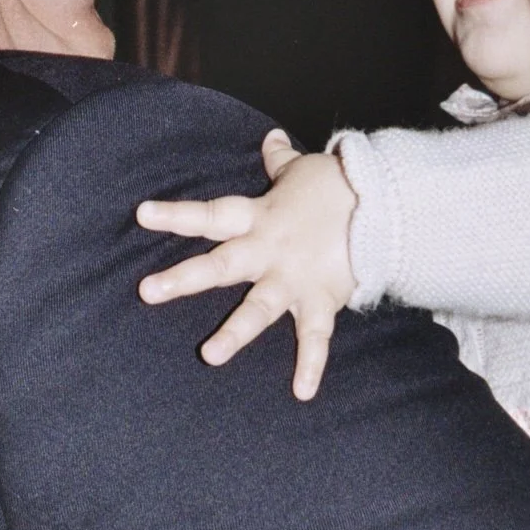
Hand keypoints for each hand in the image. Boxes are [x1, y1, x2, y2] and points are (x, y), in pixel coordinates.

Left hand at [137, 130, 358, 399]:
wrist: (388, 203)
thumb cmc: (340, 187)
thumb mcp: (303, 170)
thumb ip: (279, 160)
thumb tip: (270, 137)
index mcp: (259, 218)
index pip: (211, 215)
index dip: (177, 215)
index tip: (142, 214)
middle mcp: (269, 250)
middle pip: (222, 264)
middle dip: (185, 278)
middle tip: (147, 291)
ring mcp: (294, 278)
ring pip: (260, 307)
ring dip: (236, 332)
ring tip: (211, 355)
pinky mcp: (322, 298)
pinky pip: (315, 336)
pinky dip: (311, 364)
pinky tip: (301, 392)